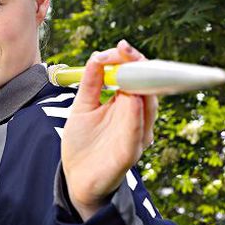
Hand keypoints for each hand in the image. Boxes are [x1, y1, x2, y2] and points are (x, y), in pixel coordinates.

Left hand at [61, 40, 157, 220]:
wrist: (77, 178)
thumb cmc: (83, 143)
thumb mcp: (83, 107)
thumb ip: (90, 83)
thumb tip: (97, 56)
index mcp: (126, 105)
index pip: (136, 77)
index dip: (131, 60)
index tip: (121, 46)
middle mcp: (136, 118)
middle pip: (147, 88)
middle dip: (139, 67)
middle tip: (128, 50)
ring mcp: (135, 136)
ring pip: (147, 108)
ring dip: (141, 87)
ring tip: (132, 68)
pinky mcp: (129, 153)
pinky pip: (136, 131)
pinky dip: (136, 115)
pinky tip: (133, 99)